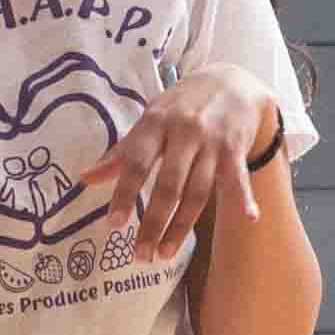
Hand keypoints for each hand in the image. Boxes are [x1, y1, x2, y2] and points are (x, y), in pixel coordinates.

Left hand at [75, 59, 272, 265]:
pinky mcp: (236, 148)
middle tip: (141, 255)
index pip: (136, 162)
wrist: (231, 79)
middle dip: (154, 223)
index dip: (125, 194)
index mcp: (155, 123)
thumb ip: (121, 152)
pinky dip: (244, 198)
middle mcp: (183, 131)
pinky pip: (238, 177)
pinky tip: (249, 218)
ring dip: (182, 226)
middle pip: (168, 185)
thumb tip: (86, 178)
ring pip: (197, 190)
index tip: (114, 224)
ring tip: (166, 254)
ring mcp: (212, 141)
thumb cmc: (182, 104)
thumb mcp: (150, 118)